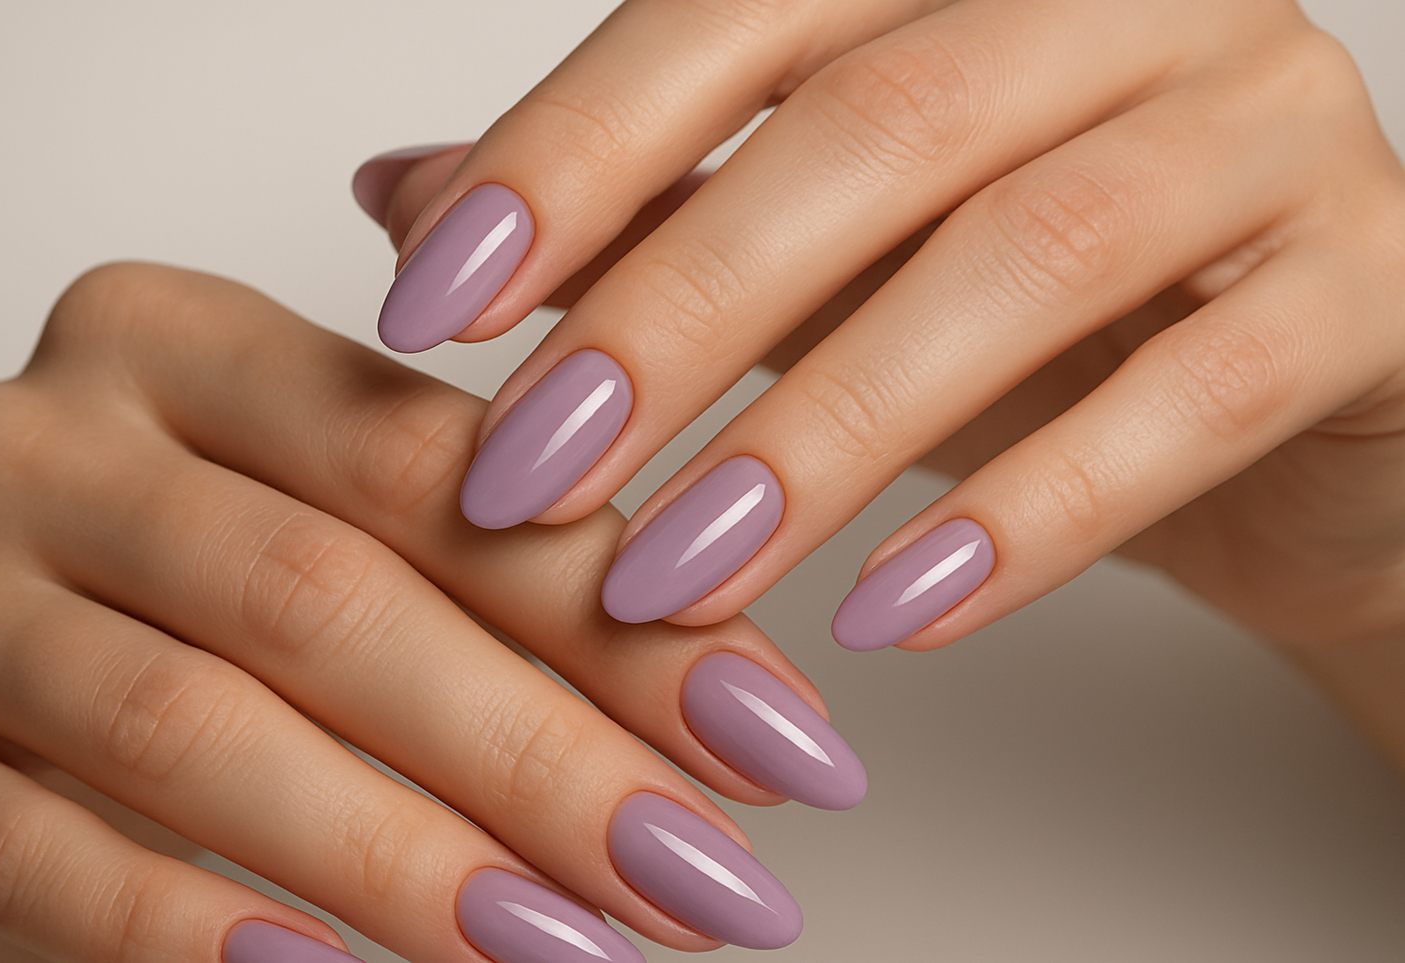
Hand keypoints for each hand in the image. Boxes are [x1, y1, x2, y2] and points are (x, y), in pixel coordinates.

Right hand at [0, 263, 865, 961]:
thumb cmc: (174, 555)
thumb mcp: (317, 508)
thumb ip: (491, 545)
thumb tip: (734, 692)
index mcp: (190, 349)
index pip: (438, 470)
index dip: (615, 613)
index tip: (774, 739)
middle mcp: (62, 444)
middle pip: (330, 598)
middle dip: (541, 754)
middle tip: (704, 875)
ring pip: (195, 730)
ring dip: (403, 859)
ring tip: (570, 949)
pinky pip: (30, 848)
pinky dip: (183, 929)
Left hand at [358, 0, 1404, 658]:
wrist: (1282, 406)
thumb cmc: (1035, 316)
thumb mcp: (815, 254)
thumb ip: (633, 211)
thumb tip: (403, 203)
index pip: (736, 15)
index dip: (568, 156)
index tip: (431, 309)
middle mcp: (1122, 4)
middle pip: (871, 133)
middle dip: (674, 316)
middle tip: (530, 481)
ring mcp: (1265, 125)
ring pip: (1024, 259)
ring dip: (820, 436)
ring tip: (673, 575)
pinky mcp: (1367, 283)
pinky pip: (1194, 394)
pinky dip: (1025, 516)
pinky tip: (885, 616)